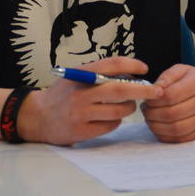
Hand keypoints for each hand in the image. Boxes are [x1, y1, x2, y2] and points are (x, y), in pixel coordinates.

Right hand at [20, 56, 162, 145]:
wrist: (38, 117)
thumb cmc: (64, 94)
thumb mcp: (76, 76)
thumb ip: (100, 73)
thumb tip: (133, 73)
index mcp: (81, 74)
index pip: (112, 64)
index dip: (132, 65)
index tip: (145, 69)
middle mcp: (81, 93)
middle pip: (120, 89)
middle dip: (143, 90)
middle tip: (157, 91)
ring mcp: (81, 113)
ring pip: (119, 110)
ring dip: (129, 108)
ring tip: (125, 106)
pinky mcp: (82, 131)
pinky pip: (111, 125)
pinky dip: (116, 121)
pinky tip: (108, 118)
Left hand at [141, 64, 194, 142]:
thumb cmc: (191, 81)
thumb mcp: (180, 71)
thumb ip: (166, 77)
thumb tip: (155, 89)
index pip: (170, 95)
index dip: (154, 100)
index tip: (147, 99)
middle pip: (172, 114)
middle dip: (152, 114)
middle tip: (145, 110)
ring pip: (176, 129)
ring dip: (156, 127)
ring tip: (150, 119)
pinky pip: (180, 139)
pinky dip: (165, 135)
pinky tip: (159, 127)